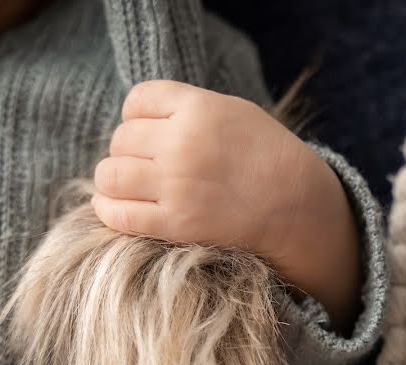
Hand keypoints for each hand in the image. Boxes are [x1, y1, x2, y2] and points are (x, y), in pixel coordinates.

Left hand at [92, 80, 361, 333]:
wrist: (297, 205)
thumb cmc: (264, 156)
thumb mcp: (232, 111)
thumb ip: (186, 107)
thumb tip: (135, 118)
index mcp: (199, 108)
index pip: (137, 100)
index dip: (136, 116)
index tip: (149, 131)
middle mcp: (184, 143)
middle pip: (121, 139)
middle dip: (127, 151)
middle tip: (144, 165)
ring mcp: (178, 185)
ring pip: (110, 175)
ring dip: (113, 180)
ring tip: (127, 186)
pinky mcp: (175, 223)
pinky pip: (118, 213)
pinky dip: (108, 209)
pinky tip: (115, 207)